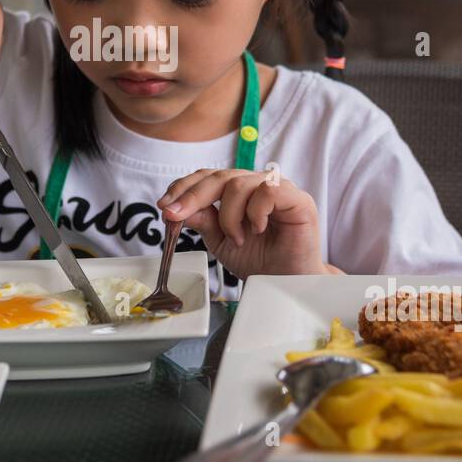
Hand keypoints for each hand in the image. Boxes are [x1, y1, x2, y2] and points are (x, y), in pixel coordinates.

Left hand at [156, 169, 339, 277]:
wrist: (285, 284)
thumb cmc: (258, 261)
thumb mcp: (220, 242)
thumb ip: (202, 221)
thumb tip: (176, 208)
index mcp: (237, 191)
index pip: (206, 178)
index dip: (183, 188)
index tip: (164, 207)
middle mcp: (255, 184)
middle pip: (218, 177)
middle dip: (192, 197)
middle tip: (175, 215)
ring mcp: (277, 188)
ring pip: (239, 183)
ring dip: (229, 216)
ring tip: (236, 239)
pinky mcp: (297, 198)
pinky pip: (269, 190)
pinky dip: (255, 211)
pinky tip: (257, 229)